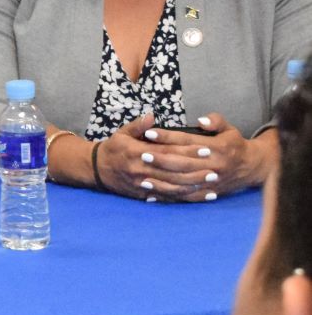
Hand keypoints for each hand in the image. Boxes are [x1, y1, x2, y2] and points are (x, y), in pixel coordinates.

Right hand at [96, 114, 229, 202]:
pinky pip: (167, 198)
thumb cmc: (113, 149)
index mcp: (137, 153)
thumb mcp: (121, 133)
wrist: (97, 169)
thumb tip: (151, 116)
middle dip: (196, 171)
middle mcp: (141, 170)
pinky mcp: (144, 195)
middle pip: (173, 171)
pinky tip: (198, 196)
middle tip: (216, 169)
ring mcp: (143, 184)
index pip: (168, 152)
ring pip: (172, 187)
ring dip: (193, 186)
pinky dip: (184, 198)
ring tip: (211, 183)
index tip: (206, 149)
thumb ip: (138, 125)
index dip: (188, 151)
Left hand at [135, 112, 261, 200]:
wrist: (252, 167)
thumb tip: (201, 120)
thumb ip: (216, 121)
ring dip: (162, 180)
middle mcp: (214, 165)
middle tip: (141, 154)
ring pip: (183, 181)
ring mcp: (211, 181)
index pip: (188, 141)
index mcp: (218, 147)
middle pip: (183, 162)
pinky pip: (186, 196)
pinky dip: (169, 196)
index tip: (150, 133)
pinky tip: (152, 195)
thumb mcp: (230, 128)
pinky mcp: (208, 192)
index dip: (168, 137)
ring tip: (142, 176)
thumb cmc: (235, 144)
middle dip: (161, 158)